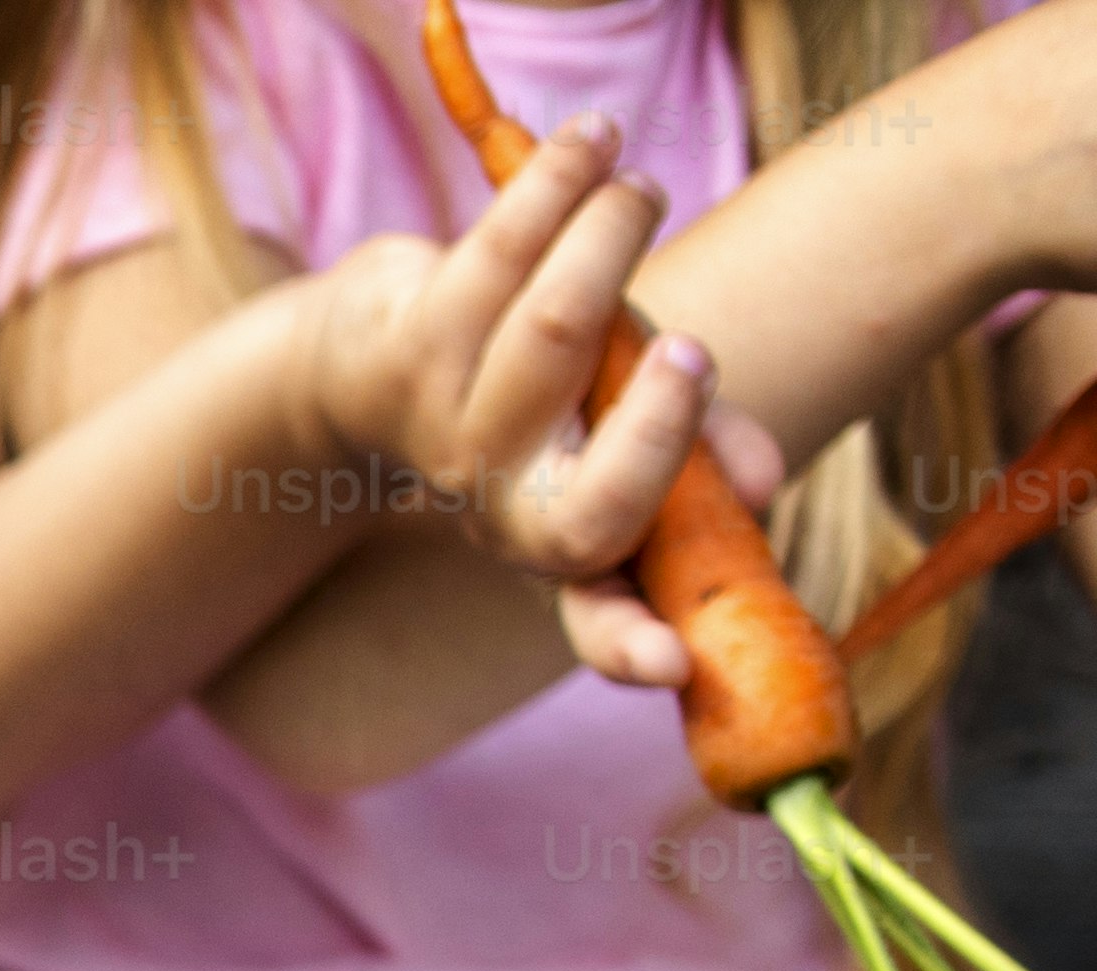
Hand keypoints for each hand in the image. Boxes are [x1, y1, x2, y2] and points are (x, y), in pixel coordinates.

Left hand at [297, 121, 775, 692]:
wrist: (374, 356)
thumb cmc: (538, 396)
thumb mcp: (627, 430)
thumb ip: (695, 457)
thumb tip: (760, 490)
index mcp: (555, 540)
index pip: (599, 607)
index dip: (633, 641)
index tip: (674, 663)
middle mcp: (494, 504)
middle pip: (585, 501)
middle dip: (653, 429)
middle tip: (688, 354)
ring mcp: (447, 430)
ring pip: (552, 333)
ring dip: (611, 240)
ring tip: (634, 190)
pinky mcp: (409, 344)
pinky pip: (501, 249)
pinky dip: (559, 182)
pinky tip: (593, 143)